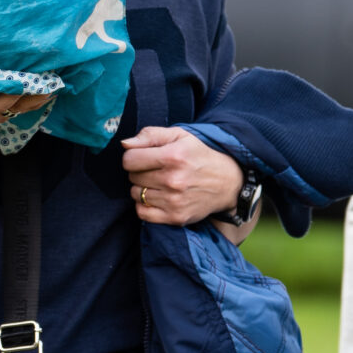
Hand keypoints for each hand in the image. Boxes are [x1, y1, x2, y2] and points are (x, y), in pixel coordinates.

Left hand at [120, 127, 245, 225]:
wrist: (228, 183)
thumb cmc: (199, 156)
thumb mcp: (180, 136)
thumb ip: (150, 135)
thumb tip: (124, 144)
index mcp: (173, 156)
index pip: (129, 159)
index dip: (133, 157)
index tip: (144, 157)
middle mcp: (173, 180)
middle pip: (132, 177)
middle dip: (139, 172)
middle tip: (156, 170)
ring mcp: (174, 201)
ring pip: (135, 195)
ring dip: (142, 188)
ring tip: (158, 183)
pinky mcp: (175, 217)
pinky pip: (142, 213)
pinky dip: (145, 205)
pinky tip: (157, 197)